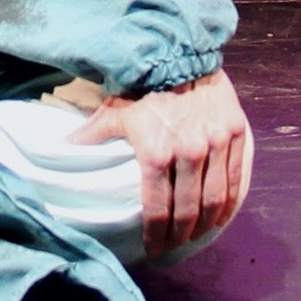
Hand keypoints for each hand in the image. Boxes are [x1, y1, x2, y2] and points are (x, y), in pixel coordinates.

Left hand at [76, 67, 253, 253]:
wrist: (181, 52)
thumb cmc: (144, 85)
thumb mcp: (114, 110)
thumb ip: (93, 134)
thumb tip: (63, 149)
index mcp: (156, 152)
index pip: (157, 209)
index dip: (155, 235)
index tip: (153, 248)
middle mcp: (189, 152)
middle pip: (187, 212)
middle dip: (179, 236)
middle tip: (174, 248)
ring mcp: (216, 144)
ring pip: (215, 201)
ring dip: (205, 226)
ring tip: (195, 237)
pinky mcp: (237, 135)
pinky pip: (237, 180)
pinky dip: (230, 205)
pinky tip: (221, 218)